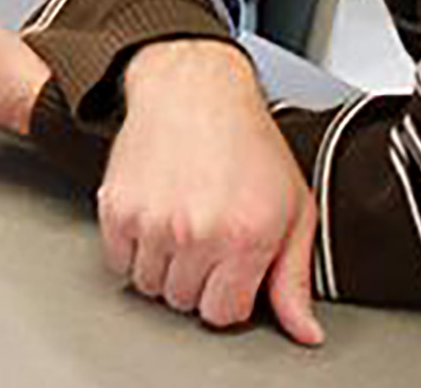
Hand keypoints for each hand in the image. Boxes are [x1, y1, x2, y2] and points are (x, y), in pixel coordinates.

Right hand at [99, 40, 323, 345]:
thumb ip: (294, 278)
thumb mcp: (293, 207)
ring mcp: (153, 221)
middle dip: (197, 279)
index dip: (228, 294)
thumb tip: (303, 332)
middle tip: (207, 240)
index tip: (230, 270)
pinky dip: (132, 248)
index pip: (224, 313)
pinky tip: (155, 217)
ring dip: (163, 266)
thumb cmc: (246, 141)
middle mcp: (197, 233)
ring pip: (149, 285)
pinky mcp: (116, 208)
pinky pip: (118, 261)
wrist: (193, 88)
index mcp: (247, 236)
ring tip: (181, 226)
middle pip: (184, 301)